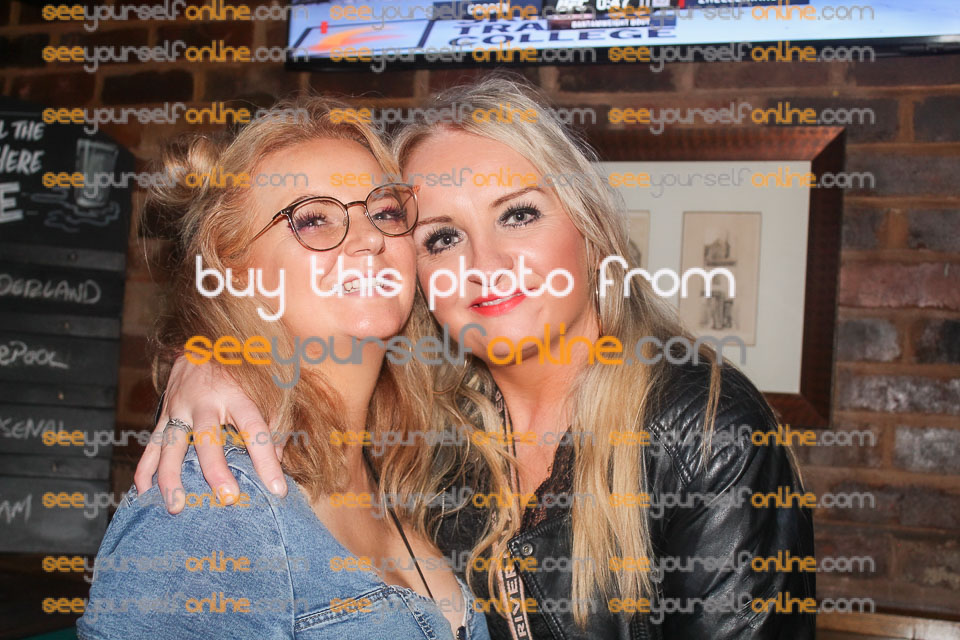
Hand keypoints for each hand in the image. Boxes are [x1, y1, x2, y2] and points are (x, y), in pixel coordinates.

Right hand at [134, 355, 286, 513]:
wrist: (203, 340)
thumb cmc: (241, 370)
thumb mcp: (267, 386)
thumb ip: (275, 421)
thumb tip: (277, 460)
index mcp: (237, 395)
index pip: (254, 430)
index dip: (266, 460)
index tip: (277, 490)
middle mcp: (205, 402)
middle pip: (208, 439)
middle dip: (217, 471)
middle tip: (228, 499)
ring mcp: (179, 408)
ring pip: (171, 446)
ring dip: (171, 478)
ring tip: (177, 507)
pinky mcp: (163, 414)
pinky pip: (151, 445)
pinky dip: (145, 471)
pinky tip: (144, 494)